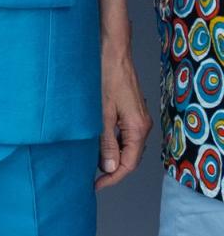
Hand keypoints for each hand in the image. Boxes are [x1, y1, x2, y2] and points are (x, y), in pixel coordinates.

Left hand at [95, 38, 151, 189]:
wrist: (112, 49)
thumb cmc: (106, 76)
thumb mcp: (102, 112)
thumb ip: (106, 141)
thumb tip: (109, 168)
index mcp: (138, 128)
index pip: (129, 163)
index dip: (113, 177)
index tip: (97, 185)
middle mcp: (142, 125)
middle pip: (130, 157)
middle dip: (112, 169)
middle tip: (93, 178)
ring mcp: (138, 116)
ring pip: (127, 145)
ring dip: (112, 155)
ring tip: (92, 162)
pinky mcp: (131, 109)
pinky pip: (124, 133)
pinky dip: (112, 141)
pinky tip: (98, 141)